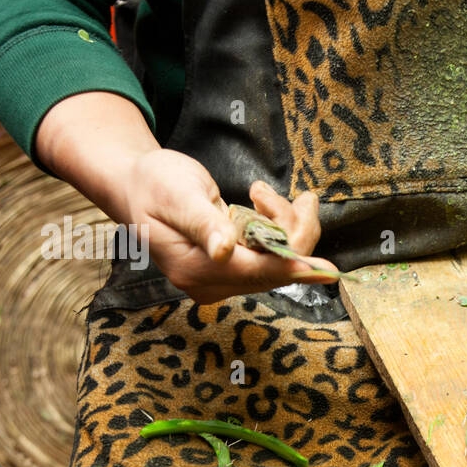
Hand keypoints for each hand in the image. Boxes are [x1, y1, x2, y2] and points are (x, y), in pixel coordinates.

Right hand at [119, 150, 336, 303]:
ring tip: (263, 191)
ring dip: (286, 223)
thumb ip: (204, 223)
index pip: (255, 272)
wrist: (138, 185)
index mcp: (193, 269)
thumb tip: (225, 251)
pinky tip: (263, 201)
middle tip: (305, 196)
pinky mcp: (234, 271)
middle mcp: (210, 284)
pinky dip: (279, 227)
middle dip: (294, 230)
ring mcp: (222, 281)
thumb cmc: (153, 183)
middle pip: (274, 270)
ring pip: (279, 262)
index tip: (329, 272)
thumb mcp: (176, 194)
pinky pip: (272, 256)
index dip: (292, 267)